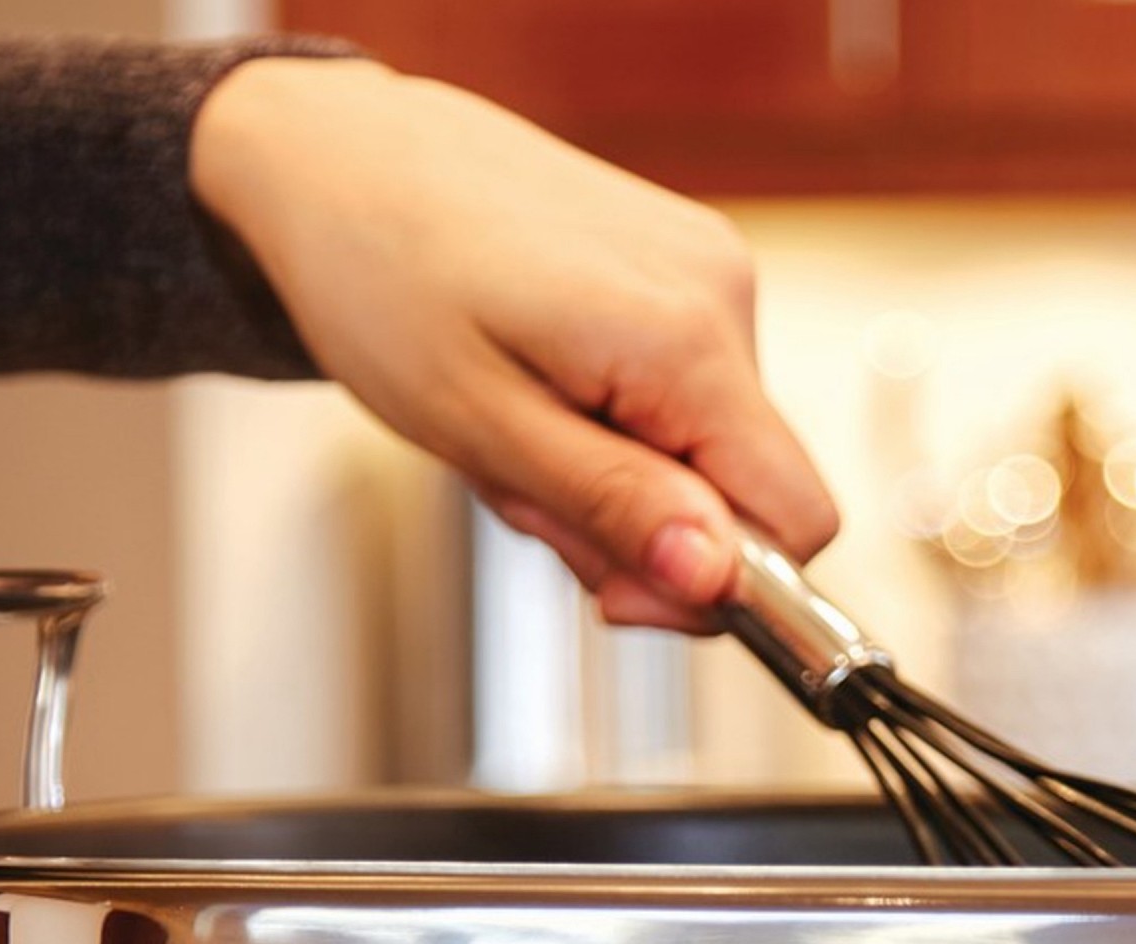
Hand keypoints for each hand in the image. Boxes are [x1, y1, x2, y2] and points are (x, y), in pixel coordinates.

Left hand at [190, 57, 837, 628]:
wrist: (339, 160)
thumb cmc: (384, 282)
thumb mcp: (484, 431)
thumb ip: (614, 509)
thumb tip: (716, 579)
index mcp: (684, 339)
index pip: (796, 522)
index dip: (718, 586)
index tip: (616, 589)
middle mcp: (722, 293)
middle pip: (748, 494)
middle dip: (644, 531)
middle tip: (529, 496)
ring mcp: (708, 271)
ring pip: (710, 453)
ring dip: (620, 480)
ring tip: (519, 433)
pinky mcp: (683, 267)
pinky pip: (686, 398)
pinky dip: (617, 426)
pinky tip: (542, 394)